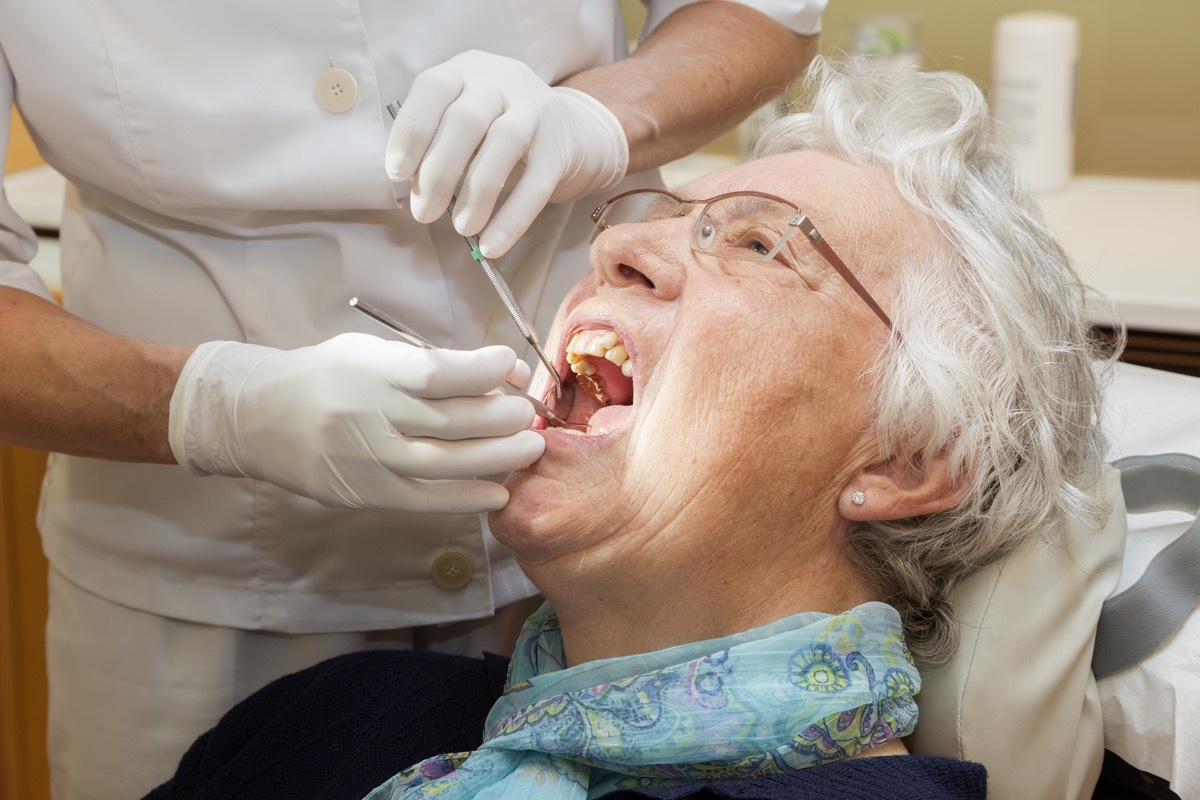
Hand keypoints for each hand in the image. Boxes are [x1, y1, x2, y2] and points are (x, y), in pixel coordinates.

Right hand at [169, 334, 544, 512]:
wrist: (258, 417)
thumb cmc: (327, 377)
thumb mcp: (369, 352)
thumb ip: (426, 363)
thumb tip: (496, 373)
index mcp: (369, 370)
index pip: (438, 373)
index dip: (483, 370)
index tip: (509, 364)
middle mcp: (367, 415)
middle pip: (450, 421)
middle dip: (502, 417)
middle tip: (529, 413)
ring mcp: (365, 459)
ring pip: (445, 462)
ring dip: (496, 457)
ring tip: (529, 447)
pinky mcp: (365, 493)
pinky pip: (424, 499)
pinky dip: (466, 497)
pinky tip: (499, 491)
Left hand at [387, 50, 628, 257]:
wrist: (576, 133)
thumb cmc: (500, 131)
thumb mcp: (467, 122)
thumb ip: (438, 142)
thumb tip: (412, 184)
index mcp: (466, 70)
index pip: (432, 89)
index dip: (411, 131)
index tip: (397, 173)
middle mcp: (501, 80)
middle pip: (465, 120)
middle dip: (438, 172)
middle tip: (423, 213)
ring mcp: (536, 110)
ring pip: (503, 145)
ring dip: (476, 194)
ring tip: (461, 228)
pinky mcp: (561, 147)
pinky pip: (536, 185)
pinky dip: (512, 218)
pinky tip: (493, 244)